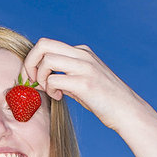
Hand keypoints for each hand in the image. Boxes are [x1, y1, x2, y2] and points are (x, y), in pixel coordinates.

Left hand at [24, 38, 147, 130]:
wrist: (127, 111)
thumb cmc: (104, 100)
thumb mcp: (83, 80)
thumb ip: (65, 75)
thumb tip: (42, 78)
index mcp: (82, 52)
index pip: (47, 44)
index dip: (34, 60)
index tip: (34, 77)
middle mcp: (83, 55)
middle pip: (43, 45)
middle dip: (30, 63)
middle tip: (33, 81)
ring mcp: (85, 68)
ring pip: (47, 60)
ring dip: (41, 77)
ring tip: (50, 91)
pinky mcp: (85, 83)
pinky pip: (54, 80)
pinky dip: (50, 90)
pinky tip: (59, 97)